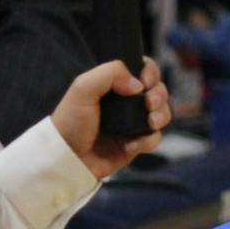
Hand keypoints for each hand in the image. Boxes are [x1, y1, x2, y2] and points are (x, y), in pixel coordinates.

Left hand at [51, 58, 170, 180]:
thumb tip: (138, 85)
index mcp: (115, 85)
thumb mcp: (83, 88)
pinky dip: (149, 139)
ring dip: (162, 115)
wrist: (66, 159)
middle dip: (160, 94)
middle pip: (159, 90)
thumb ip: (110, 73)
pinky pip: (155, 138)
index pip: (144, 69)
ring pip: (163, 113)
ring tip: (150, 122)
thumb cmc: (71, 122)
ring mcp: (133, 123)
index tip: (145, 81)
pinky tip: (132, 144)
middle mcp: (127, 102)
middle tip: (149, 103)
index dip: (151, 72)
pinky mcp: (136, 144)